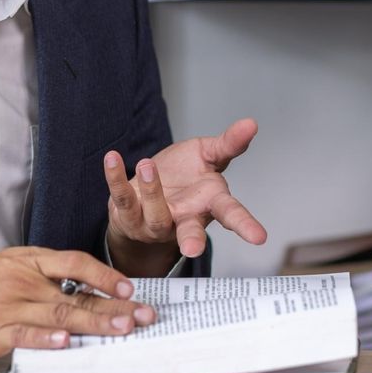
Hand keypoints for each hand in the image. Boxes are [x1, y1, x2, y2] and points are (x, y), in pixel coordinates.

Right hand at [0, 248, 155, 357]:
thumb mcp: (10, 265)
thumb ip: (46, 277)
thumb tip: (86, 292)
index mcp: (30, 262)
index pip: (76, 263)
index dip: (105, 275)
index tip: (130, 287)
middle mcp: (25, 282)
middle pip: (77, 294)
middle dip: (115, 307)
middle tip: (143, 316)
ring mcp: (10, 306)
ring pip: (59, 314)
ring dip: (93, 322)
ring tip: (120, 329)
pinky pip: (24, 334)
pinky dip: (46, 338)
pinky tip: (65, 342)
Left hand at [103, 117, 267, 269]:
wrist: (147, 194)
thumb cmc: (183, 178)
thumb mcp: (209, 156)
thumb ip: (229, 143)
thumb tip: (251, 124)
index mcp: (208, 205)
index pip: (230, 215)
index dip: (245, 225)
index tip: (259, 237)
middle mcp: (183, 218)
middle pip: (190, 232)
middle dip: (192, 240)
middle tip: (192, 248)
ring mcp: (155, 221)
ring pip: (155, 213)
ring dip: (152, 191)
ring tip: (148, 165)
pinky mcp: (129, 213)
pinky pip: (122, 197)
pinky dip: (115, 177)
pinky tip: (111, 158)